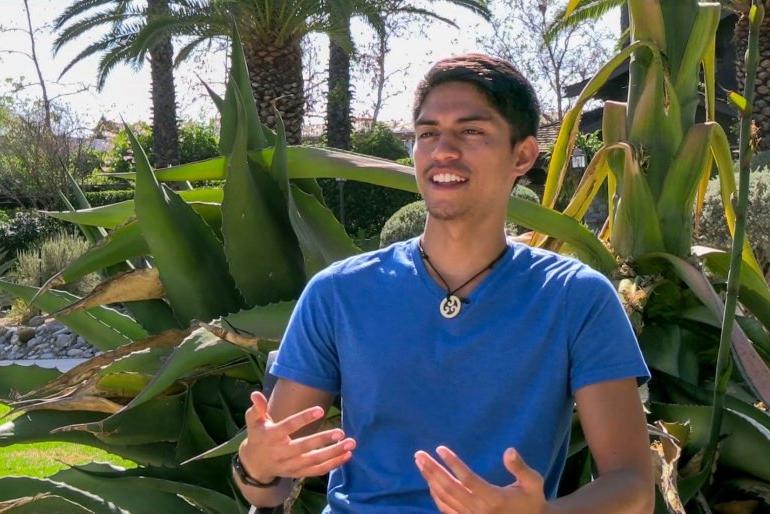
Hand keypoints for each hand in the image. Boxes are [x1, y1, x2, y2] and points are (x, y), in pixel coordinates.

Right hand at [238, 391, 355, 482]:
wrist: (255, 464)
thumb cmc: (258, 436)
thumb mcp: (254, 421)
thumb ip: (257, 409)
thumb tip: (255, 394)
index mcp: (271, 437)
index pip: (288, 427)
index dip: (304, 418)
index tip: (320, 410)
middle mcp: (281, 453)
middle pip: (304, 447)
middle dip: (323, 440)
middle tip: (341, 432)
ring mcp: (290, 465)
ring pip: (314, 461)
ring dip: (334, 453)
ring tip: (351, 444)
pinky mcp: (298, 473)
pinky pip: (317, 471)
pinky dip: (333, 464)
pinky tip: (347, 455)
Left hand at [415, 446, 547, 513]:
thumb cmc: (531, 501)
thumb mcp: (533, 483)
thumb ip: (520, 468)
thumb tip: (509, 450)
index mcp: (493, 498)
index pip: (467, 479)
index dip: (453, 463)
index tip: (440, 449)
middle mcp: (478, 509)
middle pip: (449, 488)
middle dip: (432, 470)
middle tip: (419, 454)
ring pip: (445, 498)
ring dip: (430, 480)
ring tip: (420, 463)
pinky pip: (446, 509)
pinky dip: (435, 495)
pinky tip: (429, 482)